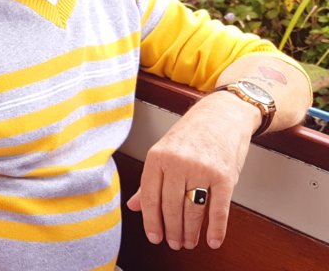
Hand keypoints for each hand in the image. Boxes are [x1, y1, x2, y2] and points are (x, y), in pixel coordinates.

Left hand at [126, 92, 254, 249]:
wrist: (222, 115)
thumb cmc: (191, 134)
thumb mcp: (163, 152)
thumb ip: (149, 181)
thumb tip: (133, 206)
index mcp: (157, 157)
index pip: (149, 196)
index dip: (151, 221)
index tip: (154, 237)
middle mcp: (178, 163)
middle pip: (171, 206)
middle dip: (172, 230)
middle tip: (174, 243)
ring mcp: (202, 169)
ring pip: (192, 210)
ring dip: (190, 232)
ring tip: (188, 242)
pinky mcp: (225, 175)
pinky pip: (219, 208)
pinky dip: (215, 228)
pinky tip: (212, 240)